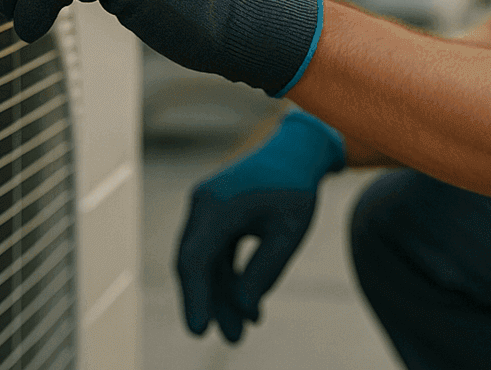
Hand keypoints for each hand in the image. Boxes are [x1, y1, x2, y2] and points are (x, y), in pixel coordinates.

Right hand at [176, 110, 346, 341]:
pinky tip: (244, 305)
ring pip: (204, 262)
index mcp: (217, 204)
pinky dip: (226, 279)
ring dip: (219, 296)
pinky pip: (214, 253)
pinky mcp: (214, 216)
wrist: (296, 152)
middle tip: (231, 339)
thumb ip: (264, 271)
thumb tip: (244, 308)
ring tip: (239, 333)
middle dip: (208, 304)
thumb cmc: (295, 189)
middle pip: (195, 264)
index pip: (196, 259)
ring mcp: (205, 209)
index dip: (194, 297)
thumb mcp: (288, 233)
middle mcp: (203, 204)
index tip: (199, 330)